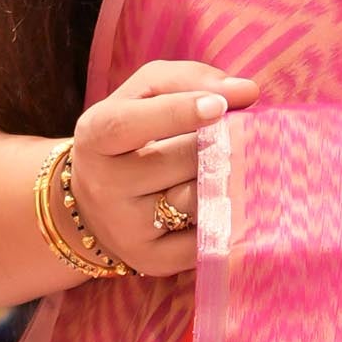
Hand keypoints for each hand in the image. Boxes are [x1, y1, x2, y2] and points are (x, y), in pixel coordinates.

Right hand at [63, 53, 258, 275]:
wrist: (94, 206)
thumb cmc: (131, 138)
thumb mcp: (143, 96)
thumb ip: (188, 80)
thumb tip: (247, 91)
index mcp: (95, 136)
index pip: (132, 124)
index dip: (179, 112)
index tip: (220, 105)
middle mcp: (104, 185)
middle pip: (181, 160)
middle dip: (216, 145)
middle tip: (234, 139)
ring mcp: (127, 228)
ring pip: (198, 199)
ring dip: (223, 181)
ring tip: (224, 171)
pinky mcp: (153, 261)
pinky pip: (206, 236)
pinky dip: (225, 218)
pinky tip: (223, 205)